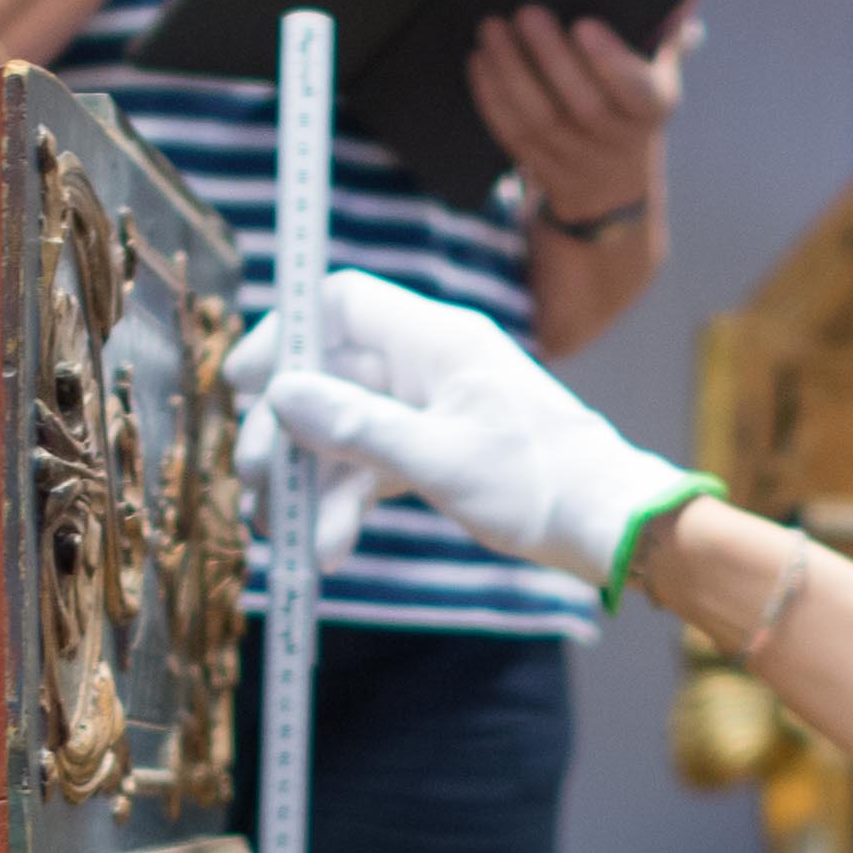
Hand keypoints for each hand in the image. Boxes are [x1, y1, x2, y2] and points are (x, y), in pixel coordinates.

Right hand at [231, 268, 698, 589]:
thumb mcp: (440, 460)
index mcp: (435, 342)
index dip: (285, 334)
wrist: (608, 527)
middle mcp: (428, 365)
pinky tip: (328, 548)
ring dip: (312, 484)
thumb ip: (358, 426)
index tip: (244, 384)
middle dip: (288, 434)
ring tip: (289, 538)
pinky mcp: (437, 449)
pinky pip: (373, 463)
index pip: (339, 304)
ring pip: (346, 430)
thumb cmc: (541, 486)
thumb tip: (283, 393)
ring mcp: (432, 407)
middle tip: (258, 485)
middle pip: (330, 376)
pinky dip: (347, 501)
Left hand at [466, 0, 690, 228]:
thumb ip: (666, 35)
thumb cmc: (633, 113)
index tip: (584, 25)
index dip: (610, 61)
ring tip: (493, 29)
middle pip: (583, 106)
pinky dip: (491, 98)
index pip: (636, 92)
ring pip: (540, 120)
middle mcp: (616, 142)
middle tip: (527, 12)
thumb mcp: (659, 77)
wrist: (611, 190)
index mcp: (650, 113)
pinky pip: (512, 135)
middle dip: (551, 57)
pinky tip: (480, 61)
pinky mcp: (539, 169)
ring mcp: (575, 161)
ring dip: (511, 73)